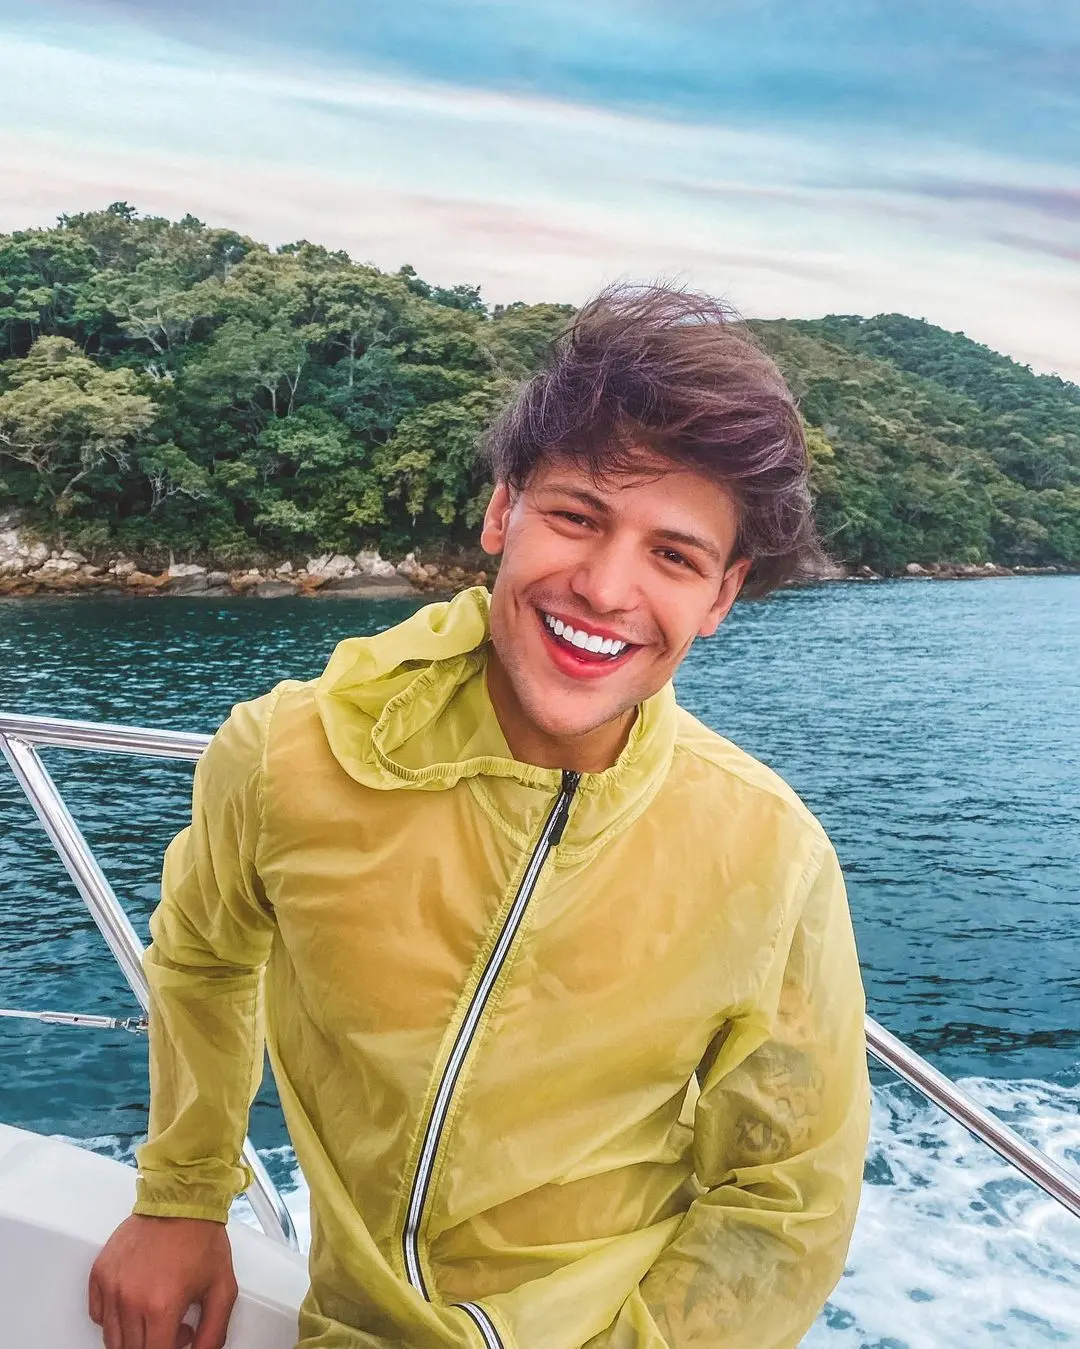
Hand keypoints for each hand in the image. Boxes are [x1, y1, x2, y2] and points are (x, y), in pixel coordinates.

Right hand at [88, 1213, 237, 1348]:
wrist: (181, 1200)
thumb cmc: (201, 1237)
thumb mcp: (222, 1288)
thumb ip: (214, 1332)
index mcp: (161, 1306)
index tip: (179, 1338)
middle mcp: (131, 1299)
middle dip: (155, 1344)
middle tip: (174, 1324)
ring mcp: (112, 1286)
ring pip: (113, 1339)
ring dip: (135, 1336)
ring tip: (157, 1312)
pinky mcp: (100, 1273)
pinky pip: (98, 1315)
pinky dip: (115, 1319)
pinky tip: (136, 1303)